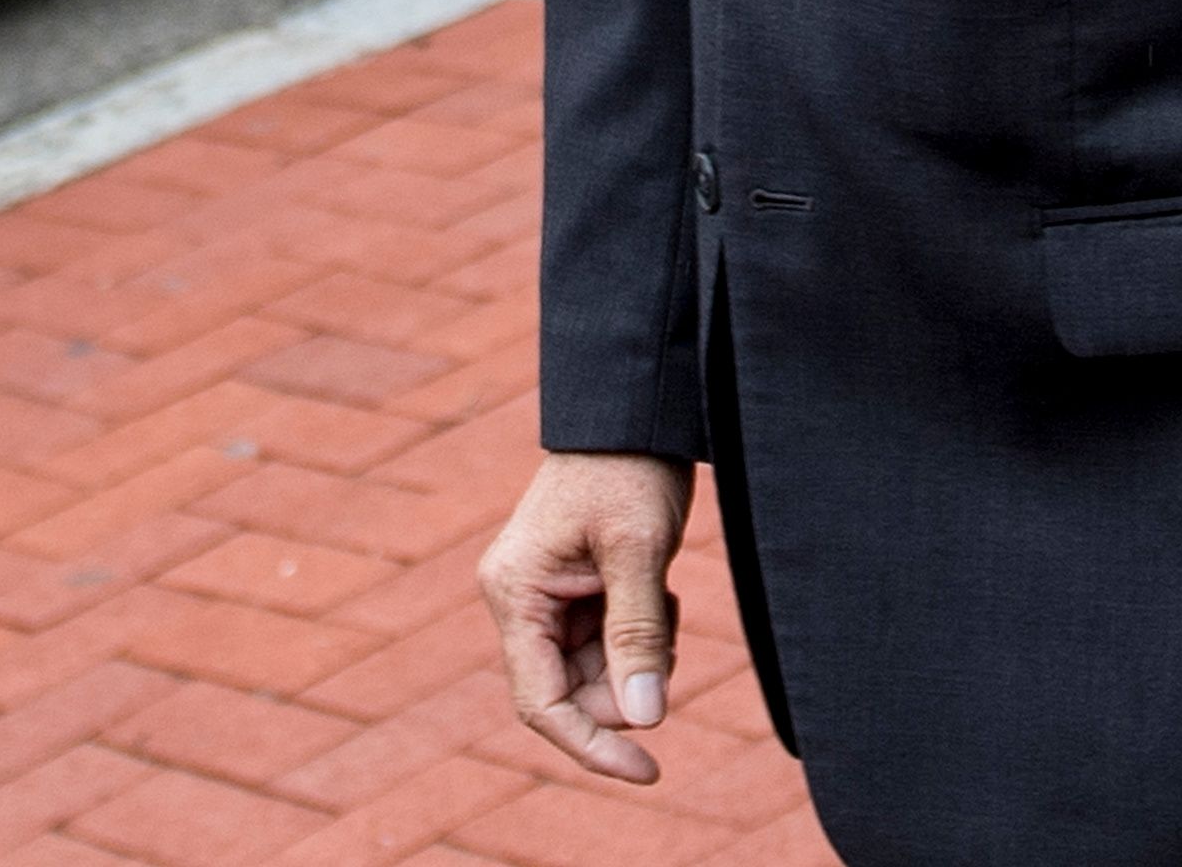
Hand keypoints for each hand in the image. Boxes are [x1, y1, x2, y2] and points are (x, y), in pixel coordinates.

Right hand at [480, 450, 692, 782]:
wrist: (634, 411)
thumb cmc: (627, 469)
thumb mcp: (638, 551)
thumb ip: (637, 636)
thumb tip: (646, 720)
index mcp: (515, 594)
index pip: (542, 703)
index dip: (593, 746)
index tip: (649, 771)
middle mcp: (520, 600)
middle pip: (573, 691)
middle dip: (627, 683)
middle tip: (666, 633)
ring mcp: (546, 596)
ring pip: (596, 671)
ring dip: (639, 653)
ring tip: (663, 597)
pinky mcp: (575, 589)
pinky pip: (609, 642)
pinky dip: (642, 632)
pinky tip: (659, 589)